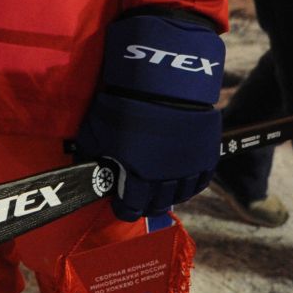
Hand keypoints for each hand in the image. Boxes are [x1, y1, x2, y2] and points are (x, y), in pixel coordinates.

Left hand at [72, 10, 225, 220]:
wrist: (162, 83)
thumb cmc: (123, 107)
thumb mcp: (95, 132)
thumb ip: (91, 155)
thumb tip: (86, 169)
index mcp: (136, 179)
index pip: (131, 209)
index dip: (124, 209)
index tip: (121, 204)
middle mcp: (164, 181)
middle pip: (156, 204)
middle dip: (146, 204)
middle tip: (140, 199)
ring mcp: (188, 169)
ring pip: (180, 195)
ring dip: (168, 195)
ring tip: (161, 190)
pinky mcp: (206, 155)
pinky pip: (201, 181)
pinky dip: (191, 184)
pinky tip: (183, 181)